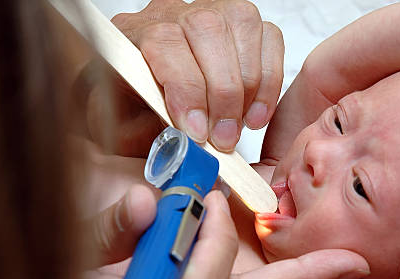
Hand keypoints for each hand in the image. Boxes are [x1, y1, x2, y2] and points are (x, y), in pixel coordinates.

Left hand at [105, 0, 283, 152]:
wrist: (144, 111)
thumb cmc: (136, 119)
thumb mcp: (130, 132)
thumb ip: (152, 133)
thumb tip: (190, 144)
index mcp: (132, 34)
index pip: (164, 41)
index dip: (187, 89)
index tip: (198, 132)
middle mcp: (171, 14)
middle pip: (207, 30)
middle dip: (223, 92)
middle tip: (224, 138)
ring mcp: (211, 13)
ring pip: (242, 27)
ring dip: (248, 87)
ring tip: (237, 128)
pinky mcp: (243, 25)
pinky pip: (270, 38)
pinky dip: (269, 82)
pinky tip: (255, 114)